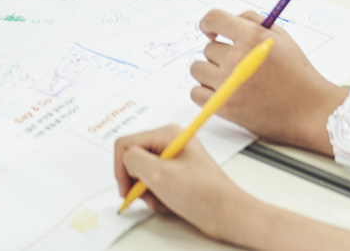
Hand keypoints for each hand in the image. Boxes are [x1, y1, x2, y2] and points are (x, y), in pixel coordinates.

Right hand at [113, 125, 250, 240]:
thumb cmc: (204, 194)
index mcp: (167, 134)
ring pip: (143, 173)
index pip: (126, 143)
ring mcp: (174, 159)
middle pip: (134, 158)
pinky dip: (156, 195)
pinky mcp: (177, 174)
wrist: (228, 215)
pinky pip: (154, 182)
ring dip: (146, 191)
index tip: (126, 189)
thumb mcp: (161, 175)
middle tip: (146, 195)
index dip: (121, 168)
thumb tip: (125, 160)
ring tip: (161, 200)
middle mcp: (170, 143)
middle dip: (136, 181)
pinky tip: (168, 203)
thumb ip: (134, 161)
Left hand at [189, 9, 345, 150]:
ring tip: (227, 79)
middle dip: (219, 54)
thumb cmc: (298, 73)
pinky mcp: (225, 108)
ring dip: (209, 72)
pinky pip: (196, 94)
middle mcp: (237, 58)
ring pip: (197, 69)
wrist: (309, 109)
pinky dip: (204, 93)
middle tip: (236, 64)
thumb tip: (230, 20)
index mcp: (251, 37)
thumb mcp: (282, 37)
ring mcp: (229, 84)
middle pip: (207, 48)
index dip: (208, 24)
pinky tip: (220, 93)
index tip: (210, 31)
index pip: (213, 19)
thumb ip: (254, 22)